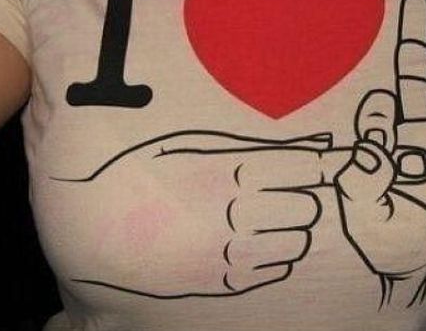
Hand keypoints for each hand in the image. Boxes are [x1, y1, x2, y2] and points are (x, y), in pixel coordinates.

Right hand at [45, 131, 350, 298]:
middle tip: (289, 193)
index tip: (322, 163)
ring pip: (298, 240)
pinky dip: (275, 255)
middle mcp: (237, 212)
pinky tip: (255, 243)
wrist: (103, 227)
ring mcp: (231, 250)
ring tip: (272, 221)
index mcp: (232, 171)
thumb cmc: (148, 174)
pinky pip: (276, 268)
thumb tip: (301, 145)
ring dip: (292, 227)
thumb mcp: (194, 148)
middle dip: (305, 196)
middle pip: (308, 206)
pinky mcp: (224, 280)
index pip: (305, 167)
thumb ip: (246, 148)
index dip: (319, 164)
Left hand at [334, 0, 425, 305]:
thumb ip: (363, 185)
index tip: (379, 109)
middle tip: (414, 1)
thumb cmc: (398, 248)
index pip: (380, 111)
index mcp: (384, 147)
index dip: (377, 108)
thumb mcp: (373, 221)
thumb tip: (364, 150)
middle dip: (413, 40)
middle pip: (414, 77)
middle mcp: (413, 134)